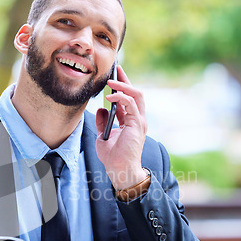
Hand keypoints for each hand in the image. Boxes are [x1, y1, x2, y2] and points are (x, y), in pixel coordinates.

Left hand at [96, 65, 147, 189]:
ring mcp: (139, 121)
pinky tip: (110, 96)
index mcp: (131, 121)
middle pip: (135, 93)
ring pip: (136, 95)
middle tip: (116, 69)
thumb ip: (103, 122)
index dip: (122, 86)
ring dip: (124, 85)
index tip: (114, 76)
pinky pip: (130, 104)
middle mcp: (138, 119)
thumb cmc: (113, 157)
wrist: (119, 170)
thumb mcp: (103, 136)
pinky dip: (121, 97)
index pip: (129, 99)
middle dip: (125, 79)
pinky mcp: (137, 124)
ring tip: (111, 81)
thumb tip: (100, 109)